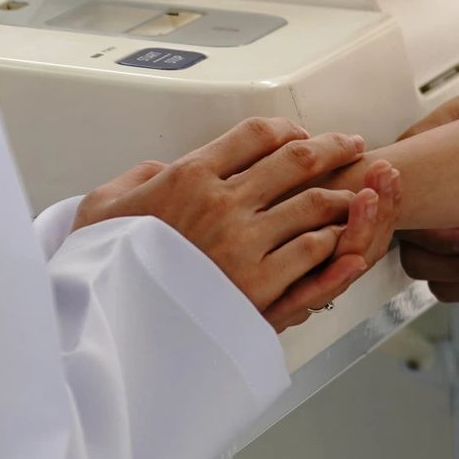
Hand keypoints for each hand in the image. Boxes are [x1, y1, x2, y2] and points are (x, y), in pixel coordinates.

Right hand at [71, 118, 397, 328]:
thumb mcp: (103, 209)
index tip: (303, 133)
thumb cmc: (103, 272)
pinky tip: (344, 238)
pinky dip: (335, 241)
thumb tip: (158, 171)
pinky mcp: (258, 287)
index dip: (288, 129)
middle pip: (296, 160)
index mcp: (187, 177)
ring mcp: (243, 244)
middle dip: (332, 148)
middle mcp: (221, 202)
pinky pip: (313, 252)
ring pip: (314, 204)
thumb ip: (137, 181)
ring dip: (341, 197)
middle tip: (351, 146)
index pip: (255, 134)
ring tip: (356, 195)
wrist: (106, 328)